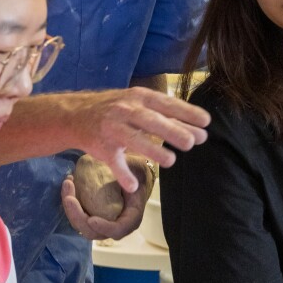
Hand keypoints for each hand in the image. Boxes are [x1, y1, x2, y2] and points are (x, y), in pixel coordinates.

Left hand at [62, 155, 152, 240]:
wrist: (133, 173)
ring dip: (70, 209)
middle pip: (94, 232)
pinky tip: (68, 185)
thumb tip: (129, 183)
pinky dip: (71, 204)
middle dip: (78, 217)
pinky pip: (79, 217)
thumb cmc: (136, 171)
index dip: (104, 227)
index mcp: (132, 217)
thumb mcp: (136, 170)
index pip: (118, 230)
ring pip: (82, 225)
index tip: (91, 219)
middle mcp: (117, 224)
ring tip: (67, 185)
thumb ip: (130, 175)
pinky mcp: (93, 216)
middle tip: (69, 198)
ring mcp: (103, 222)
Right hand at [68, 88, 209, 192]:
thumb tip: (197, 131)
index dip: (186, 112)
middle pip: (150, 120)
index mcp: (139, 97)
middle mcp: (125, 110)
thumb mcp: (139, 103)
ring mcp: (112, 128)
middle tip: (192, 142)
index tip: (205, 122)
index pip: (166, 103)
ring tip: (171, 161)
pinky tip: (133, 184)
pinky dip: (122, 173)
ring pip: (132, 139)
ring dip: (152, 150)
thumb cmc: (117, 109)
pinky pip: (113, 161)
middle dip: (172, 130)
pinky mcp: (100, 146)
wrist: (76, 115)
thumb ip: (165, 115)